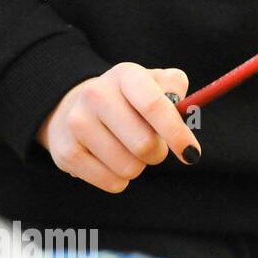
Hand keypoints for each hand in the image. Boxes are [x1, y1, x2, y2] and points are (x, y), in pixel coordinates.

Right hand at [36, 63, 200, 193]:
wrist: (79, 108)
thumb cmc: (132, 100)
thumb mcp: (155, 83)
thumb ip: (175, 88)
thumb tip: (182, 108)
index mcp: (125, 75)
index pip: (154, 106)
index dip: (177, 134)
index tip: (192, 154)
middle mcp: (96, 95)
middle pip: (144, 144)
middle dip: (158, 152)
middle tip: (154, 146)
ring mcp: (76, 123)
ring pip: (128, 167)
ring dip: (139, 166)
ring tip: (129, 150)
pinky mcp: (65, 152)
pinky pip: (112, 182)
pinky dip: (121, 179)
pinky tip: (112, 162)